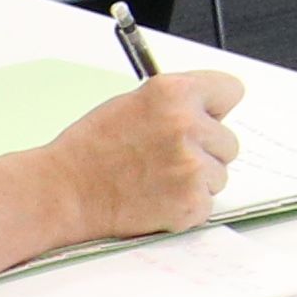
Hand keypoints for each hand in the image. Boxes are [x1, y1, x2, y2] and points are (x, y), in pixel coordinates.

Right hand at [41, 67, 241, 242]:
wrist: (64, 191)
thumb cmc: (91, 148)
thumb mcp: (134, 102)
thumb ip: (178, 102)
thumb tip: (210, 109)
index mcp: (174, 93)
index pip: (231, 90)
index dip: (216, 106)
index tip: (205, 115)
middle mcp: (187, 126)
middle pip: (229, 140)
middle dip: (204, 150)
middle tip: (166, 157)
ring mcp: (192, 167)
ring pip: (219, 174)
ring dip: (196, 179)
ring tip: (156, 178)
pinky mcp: (191, 202)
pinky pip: (207, 203)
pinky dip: (186, 205)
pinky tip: (156, 198)